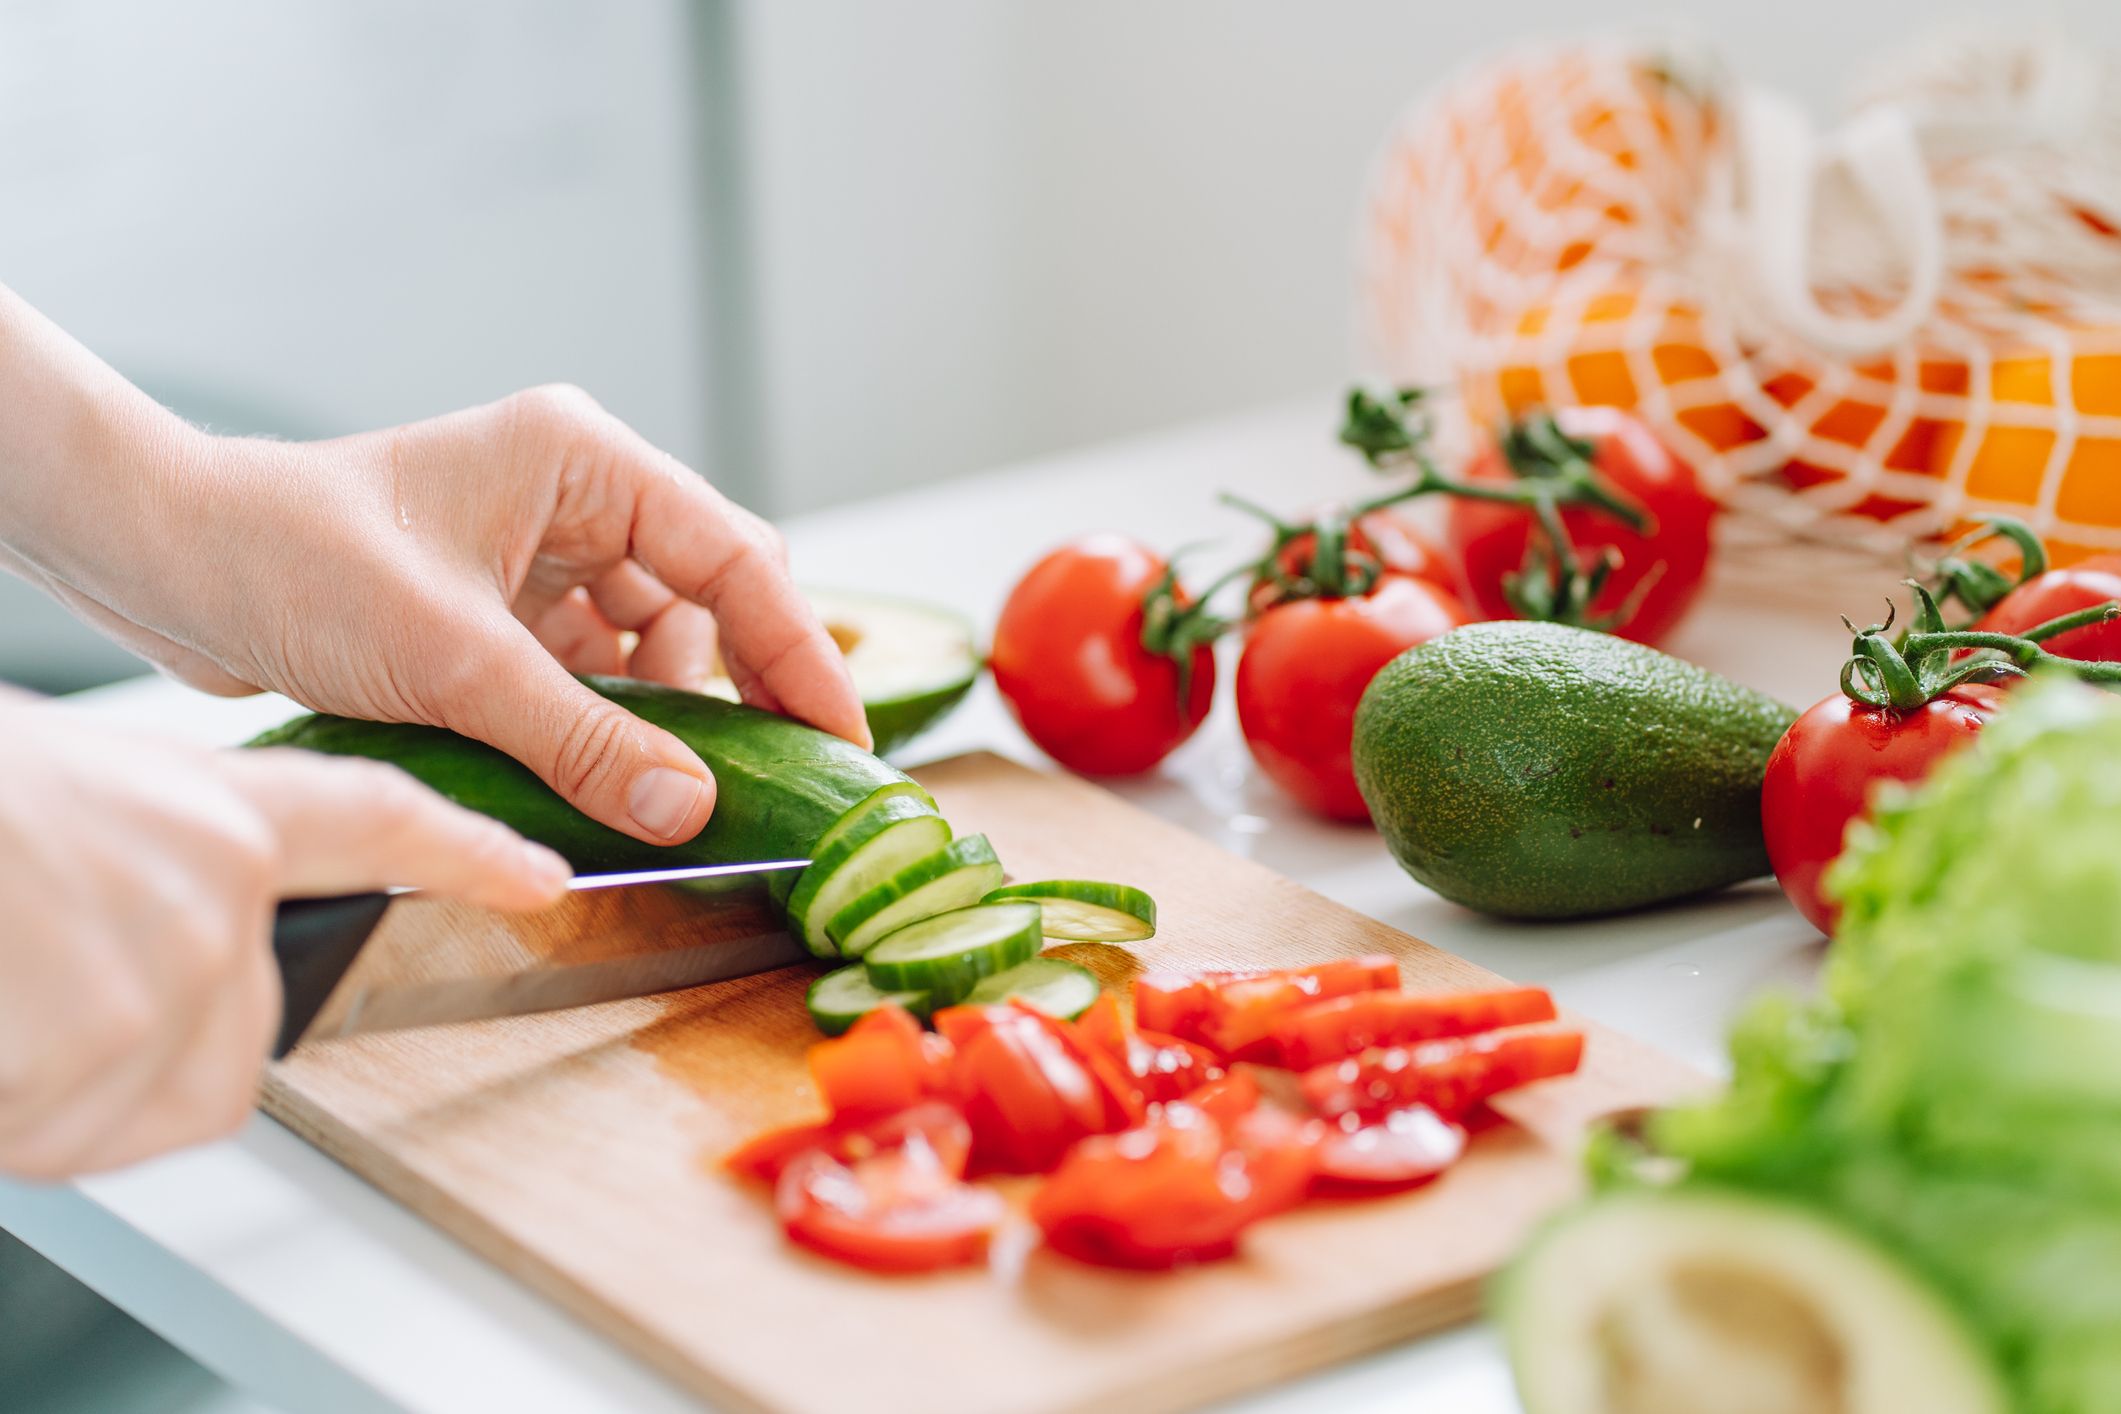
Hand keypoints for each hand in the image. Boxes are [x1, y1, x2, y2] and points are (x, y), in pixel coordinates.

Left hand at [0, 286, 867, 848]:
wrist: (168, 564)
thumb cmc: (292, 559)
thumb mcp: (454, 661)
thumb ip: (583, 737)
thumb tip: (691, 808)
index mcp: (584, 459)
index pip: (736, 558)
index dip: (801, 654)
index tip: (844, 739)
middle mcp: (578, 497)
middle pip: (711, 601)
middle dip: (742, 691)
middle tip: (780, 782)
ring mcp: (542, 555)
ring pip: (655, 648)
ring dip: (665, 721)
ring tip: (669, 791)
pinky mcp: (508, 609)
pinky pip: (595, 676)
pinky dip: (608, 729)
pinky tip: (611, 778)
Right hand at [0, 703, 570, 1179]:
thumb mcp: (58, 798)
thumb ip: (147, 864)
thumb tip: (149, 929)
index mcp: (202, 809)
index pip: (377, 824)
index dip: (464, 855)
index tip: (541, 873)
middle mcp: (213, 890)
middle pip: (239, 1035)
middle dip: (145, 1044)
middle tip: (35, 979)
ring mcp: (165, 974)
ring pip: (143, 1093)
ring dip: (53, 1078)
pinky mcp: (101, 1051)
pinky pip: (66, 1131)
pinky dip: (13, 1108)